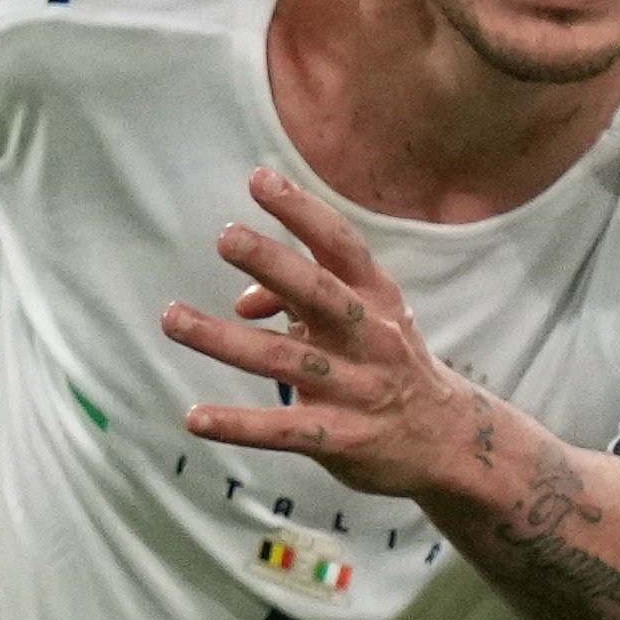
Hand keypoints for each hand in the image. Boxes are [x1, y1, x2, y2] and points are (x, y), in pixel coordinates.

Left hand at [161, 164, 491, 502]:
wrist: (446, 439)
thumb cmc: (387, 363)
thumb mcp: (359, 319)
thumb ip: (297, 298)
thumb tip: (241, 303)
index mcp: (376, 296)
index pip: (339, 244)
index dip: (302, 211)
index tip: (259, 180)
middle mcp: (370, 335)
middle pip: (318, 292)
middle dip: (272, 263)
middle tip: (225, 236)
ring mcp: (357, 387)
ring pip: (283, 359)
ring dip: (223, 340)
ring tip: (172, 319)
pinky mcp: (341, 437)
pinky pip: (283, 429)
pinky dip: (238, 424)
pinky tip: (195, 418)